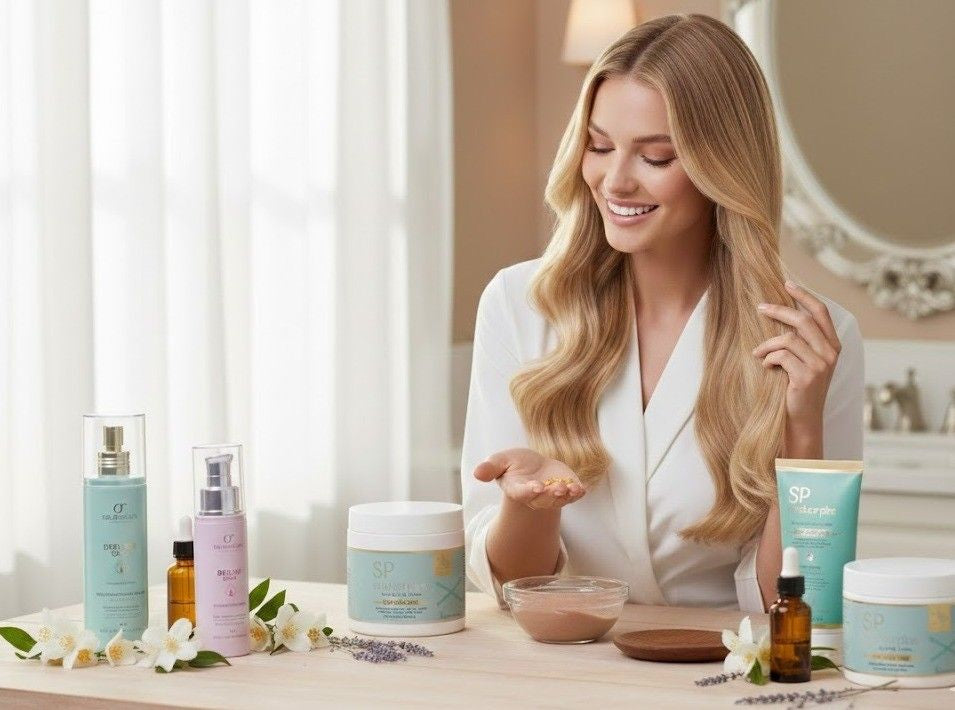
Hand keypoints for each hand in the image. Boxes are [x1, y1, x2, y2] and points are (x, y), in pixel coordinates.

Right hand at [473, 448, 585, 510]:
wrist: (535, 467)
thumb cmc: (515, 464)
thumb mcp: (501, 460)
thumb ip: (490, 467)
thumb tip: (476, 472)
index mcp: (518, 489)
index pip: (523, 493)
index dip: (530, 491)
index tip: (536, 487)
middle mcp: (536, 496)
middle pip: (543, 500)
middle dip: (551, 495)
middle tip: (558, 488)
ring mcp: (552, 495)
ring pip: (559, 500)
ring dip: (566, 496)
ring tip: (572, 488)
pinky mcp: (566, 490)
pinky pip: (573, 496)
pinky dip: (577, 494)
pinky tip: (581, 489)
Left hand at [753, 281, 840, 452]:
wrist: (801, 420)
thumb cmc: (797, 388)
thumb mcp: (805, 361)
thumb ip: (801, 340)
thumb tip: (781, 312)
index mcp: (833, 346)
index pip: (821, 312)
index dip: (805, 295)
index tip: (788, 283)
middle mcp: (831, 354)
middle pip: (803, 320)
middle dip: (779, 310)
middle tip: (760, 307)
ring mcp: (821, 366)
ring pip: (787, 339)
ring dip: (767, 344)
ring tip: (758, 353)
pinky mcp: (806, 377)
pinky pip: (780, 356)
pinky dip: (768, 359)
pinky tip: (765, 367)